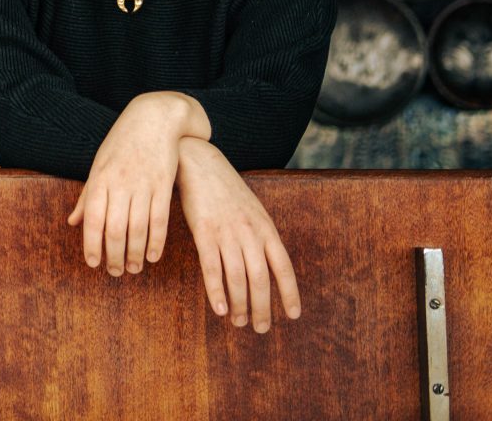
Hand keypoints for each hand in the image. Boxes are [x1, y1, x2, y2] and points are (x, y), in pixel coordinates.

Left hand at [66, 94, 187, 277]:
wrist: (153, 118)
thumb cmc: (121, 144)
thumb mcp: (98, 165)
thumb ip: (87, 196)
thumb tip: (72, 222)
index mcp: (100, 178)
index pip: (93, 219)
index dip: (91, 245)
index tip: (92, 264)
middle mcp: (120, 183)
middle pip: (115, 229)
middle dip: (114, 256)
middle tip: (115, 272)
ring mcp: (143, 184)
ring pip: (138, 229)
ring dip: (136, 254)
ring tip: (134, 268)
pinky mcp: (164, 186)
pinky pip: (160, 220)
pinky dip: (157, 242)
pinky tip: (153, 256)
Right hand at [173, 136, 301, 333]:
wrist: (199, 162)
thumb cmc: (226, 189)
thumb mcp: (253, 210)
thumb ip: (261, 236)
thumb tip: (269, 265)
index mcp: (265, 227)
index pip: (283, 267)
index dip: (289, 293)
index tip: (292, 315)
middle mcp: (250, 232)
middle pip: (261, 278)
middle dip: (263, 308)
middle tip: (262, 329)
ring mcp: (226, 232)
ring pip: (237, 277)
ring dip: (239, 304)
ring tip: (239, 322)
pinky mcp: (203, 231)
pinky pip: (212, 267)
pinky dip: (216, 291)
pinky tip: (218, 309)